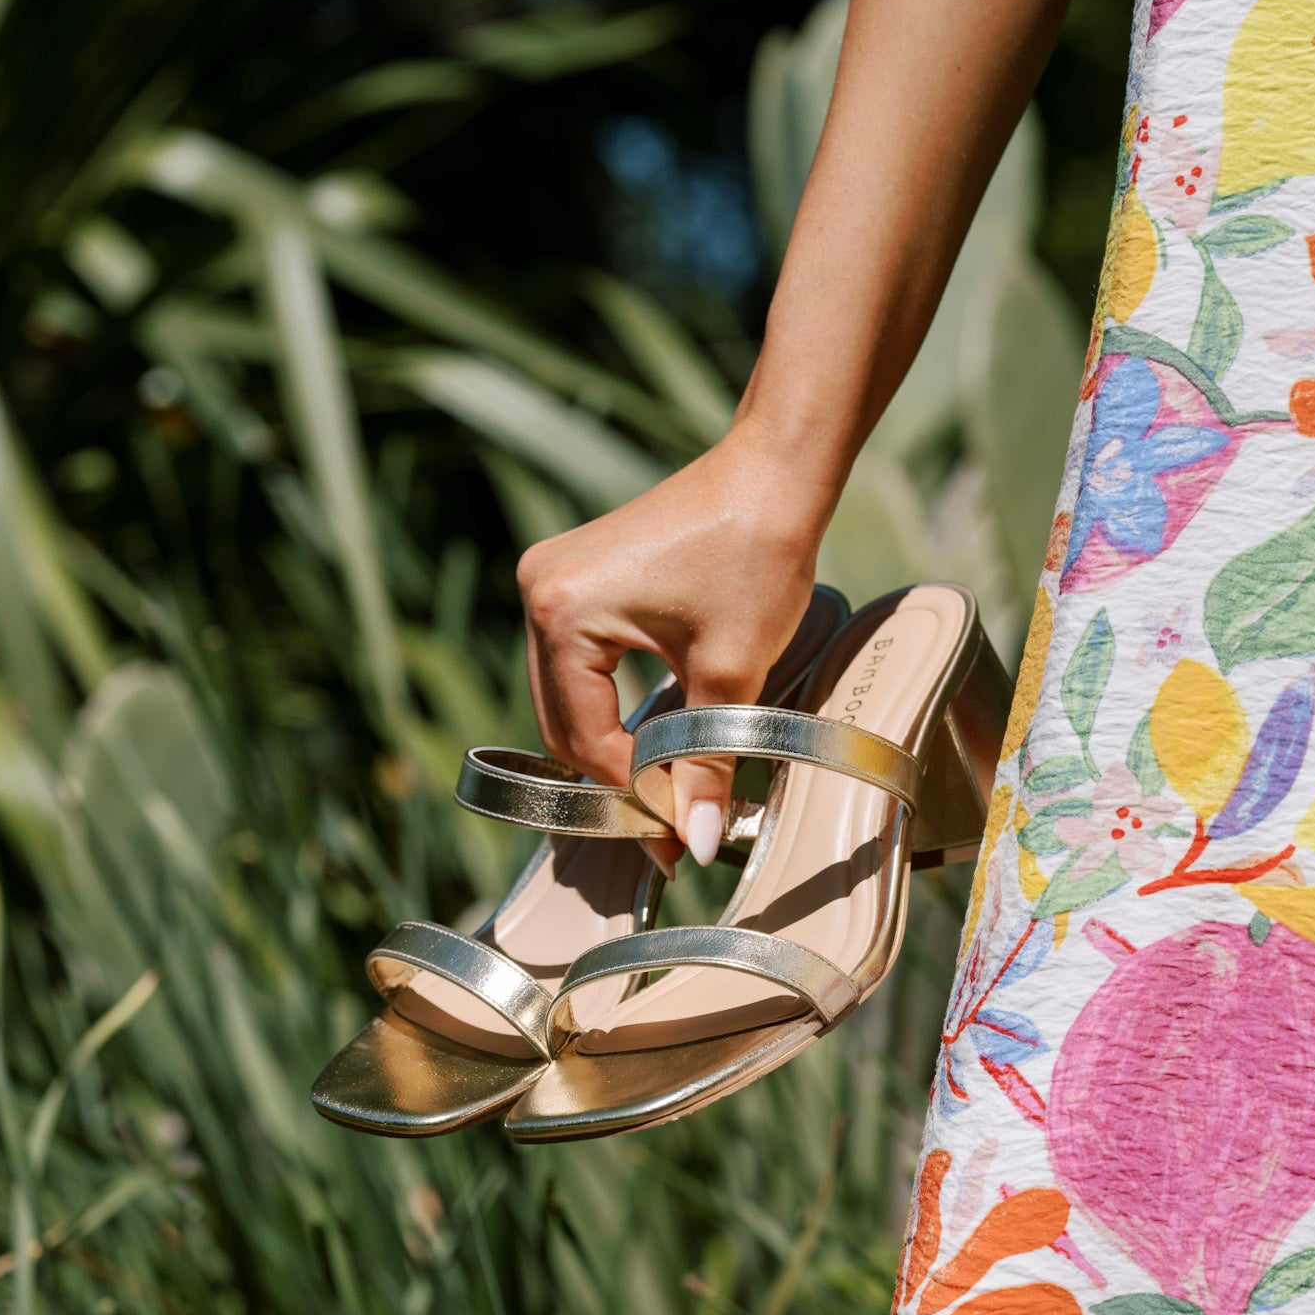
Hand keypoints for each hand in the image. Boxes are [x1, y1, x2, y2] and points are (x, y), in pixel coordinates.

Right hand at [517, 421, 826, 863]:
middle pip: (563, 725)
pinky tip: (654, 739)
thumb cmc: (755, 553)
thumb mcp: (731, 671)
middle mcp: (539, 592)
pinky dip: (613, 707)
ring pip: (568, 700)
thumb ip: (706, 765)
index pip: (584, 739)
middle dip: (616, 780)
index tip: (678, 841)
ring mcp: (552, 580)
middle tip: (671, 831)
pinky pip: (580, 666)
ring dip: (614, 747)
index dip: (632, 798)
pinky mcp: (577, 576)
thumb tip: (698, 843)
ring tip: (669, 792)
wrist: (775, 471)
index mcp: (563, 612)